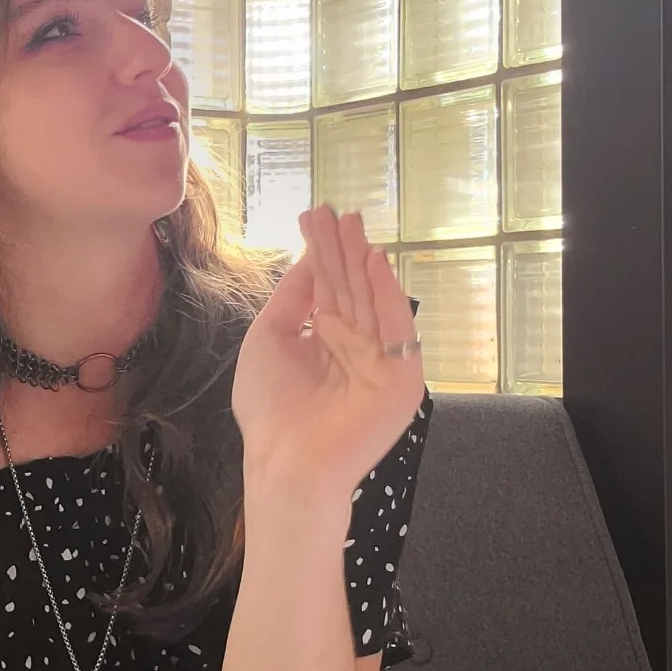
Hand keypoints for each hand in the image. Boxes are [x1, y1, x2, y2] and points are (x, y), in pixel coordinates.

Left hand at [231, 204, 425, 500]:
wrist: (287, 460)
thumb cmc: (270, 406)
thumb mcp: (271, 338)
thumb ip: (291, 299)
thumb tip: (307, 259)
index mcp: (324, 340)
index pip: (327, 287)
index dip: (321, 252)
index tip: (316, 215)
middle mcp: (355, 346)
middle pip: (349, 288)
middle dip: (343, 248)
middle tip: (338, 210)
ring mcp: (380, 362)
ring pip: (371, 301)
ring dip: (363, 261)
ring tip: (354, 224)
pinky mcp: (401, 380)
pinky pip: (396, 330)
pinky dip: (387, 295)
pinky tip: (375, 262)